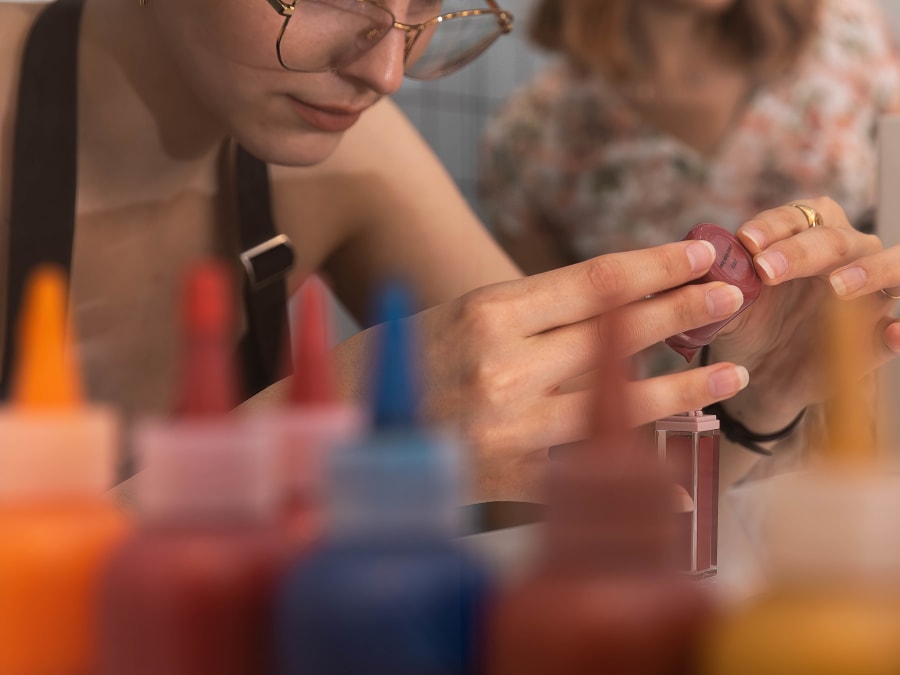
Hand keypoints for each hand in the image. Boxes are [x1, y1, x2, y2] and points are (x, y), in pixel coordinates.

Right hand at [408, 240, 754, 501]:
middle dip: (683, 311)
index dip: (656, 265)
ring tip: (728, 374)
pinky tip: (679, 484)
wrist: (345, 421)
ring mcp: (509, 423)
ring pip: (615, 399)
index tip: (700, 253)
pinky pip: (585, 475)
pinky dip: (636, 478)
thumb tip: (610, 303)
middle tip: (731, 297)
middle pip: (616, 331)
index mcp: (490, 310)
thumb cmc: (400, 360)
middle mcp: (505, 362)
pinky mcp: (506, 474)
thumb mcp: (459, 314)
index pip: (595, 281)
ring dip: (680, 385)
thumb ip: (529, 312)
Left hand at [708, 197, 897, 432]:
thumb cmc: (747, 325)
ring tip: (840, 287)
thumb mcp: (724, 305)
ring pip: (892, 266)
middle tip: (767, 270)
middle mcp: (846, 256)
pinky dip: (899, 331)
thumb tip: (698, 273)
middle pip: (836, 239)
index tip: (745, 242)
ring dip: (871, 271)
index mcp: (806, 237)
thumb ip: (715, 286)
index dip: (772, 227)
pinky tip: (893, 333)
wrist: (758, 375)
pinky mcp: (877, 337)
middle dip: (802, 250)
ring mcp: (869, 295)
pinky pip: (896, 332)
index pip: (797, 217)